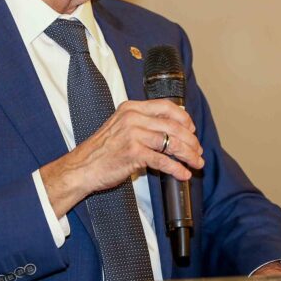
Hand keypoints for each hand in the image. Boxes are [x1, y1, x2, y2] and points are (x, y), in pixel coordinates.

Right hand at [39, 99, 203, 216]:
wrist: (82, 167)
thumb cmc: (102, 151)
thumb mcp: (120, 127)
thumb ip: (142, 124)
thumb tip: (170, 131)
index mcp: (131, 108)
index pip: (166, 106)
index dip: (184, 118)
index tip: (192, 130)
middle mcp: (132, 118)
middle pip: (173, 126)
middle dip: (191, 140)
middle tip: (198, 151)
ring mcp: (133, 135)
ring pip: (171, 142)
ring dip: (188, 155)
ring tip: (196, 163)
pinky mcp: (133, 153)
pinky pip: (162, 160)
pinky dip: (176, 168)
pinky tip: (183, 174)